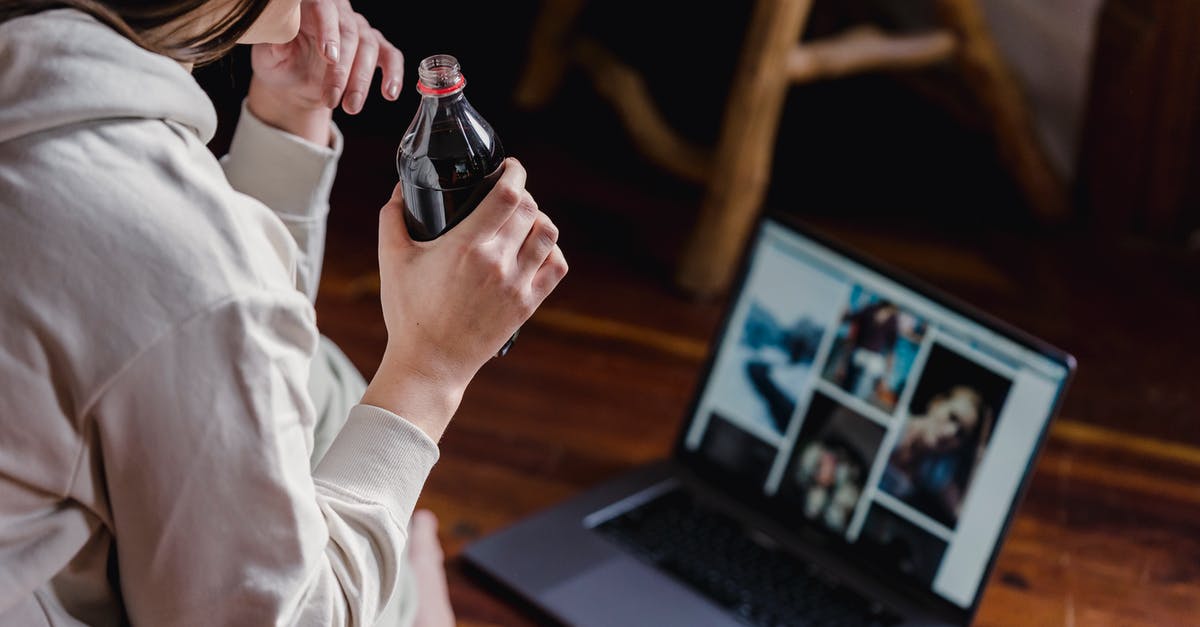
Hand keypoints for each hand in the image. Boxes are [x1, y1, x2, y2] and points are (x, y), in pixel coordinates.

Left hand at [247, 0, 402, 142]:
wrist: (293, 83)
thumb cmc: (279, 64)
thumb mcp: (268, 57)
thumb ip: (273, 45)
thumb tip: (279, 38)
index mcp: (309, 7)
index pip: (322, 9)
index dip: (328, 31)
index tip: (329, 57)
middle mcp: (338, 14)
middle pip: (349, 34)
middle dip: (342, 71)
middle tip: (332, 99)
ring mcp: (358, 30)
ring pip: (369, 47)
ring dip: (361, 81)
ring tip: (350, 107)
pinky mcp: (375, 49)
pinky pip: (390, 56)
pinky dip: (393, 74)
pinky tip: (389, 93)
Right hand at [363, 159, 567, 439]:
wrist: (431, 362)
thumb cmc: (410, 313)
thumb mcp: (392, 260)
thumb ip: (393, 218)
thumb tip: (398, 190)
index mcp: (467, 246)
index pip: (509, 194)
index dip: (515, 172)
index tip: (509, 167)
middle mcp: (497, 263)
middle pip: (530, 209)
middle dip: (523, 193)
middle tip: (509, 194)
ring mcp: (517, 285)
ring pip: (548, 235)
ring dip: (539, 220)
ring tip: (523, 221)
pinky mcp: (528, 305)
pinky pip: (556, 267)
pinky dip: (551, 251)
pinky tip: (534, 249)